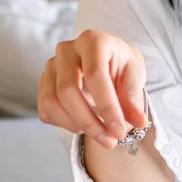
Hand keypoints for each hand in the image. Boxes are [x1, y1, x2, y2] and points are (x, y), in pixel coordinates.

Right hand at [37, 29, 148, 149]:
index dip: (107, 107)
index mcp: (93, 40)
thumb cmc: (121, 65)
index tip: (119, 131)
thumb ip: (133, 98)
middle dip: (89, 121)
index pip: (95, 75)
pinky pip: (46, 110)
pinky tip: (84, 124)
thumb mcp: (134, 76)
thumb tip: (139, 122)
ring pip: (52, 102)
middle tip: (109, 140)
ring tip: (100, 132)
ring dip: (76, 125)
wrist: (107, 59)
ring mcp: (50, 66)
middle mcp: (66, 50)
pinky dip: (65, 124)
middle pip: (67, 90)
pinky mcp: (42, 82)